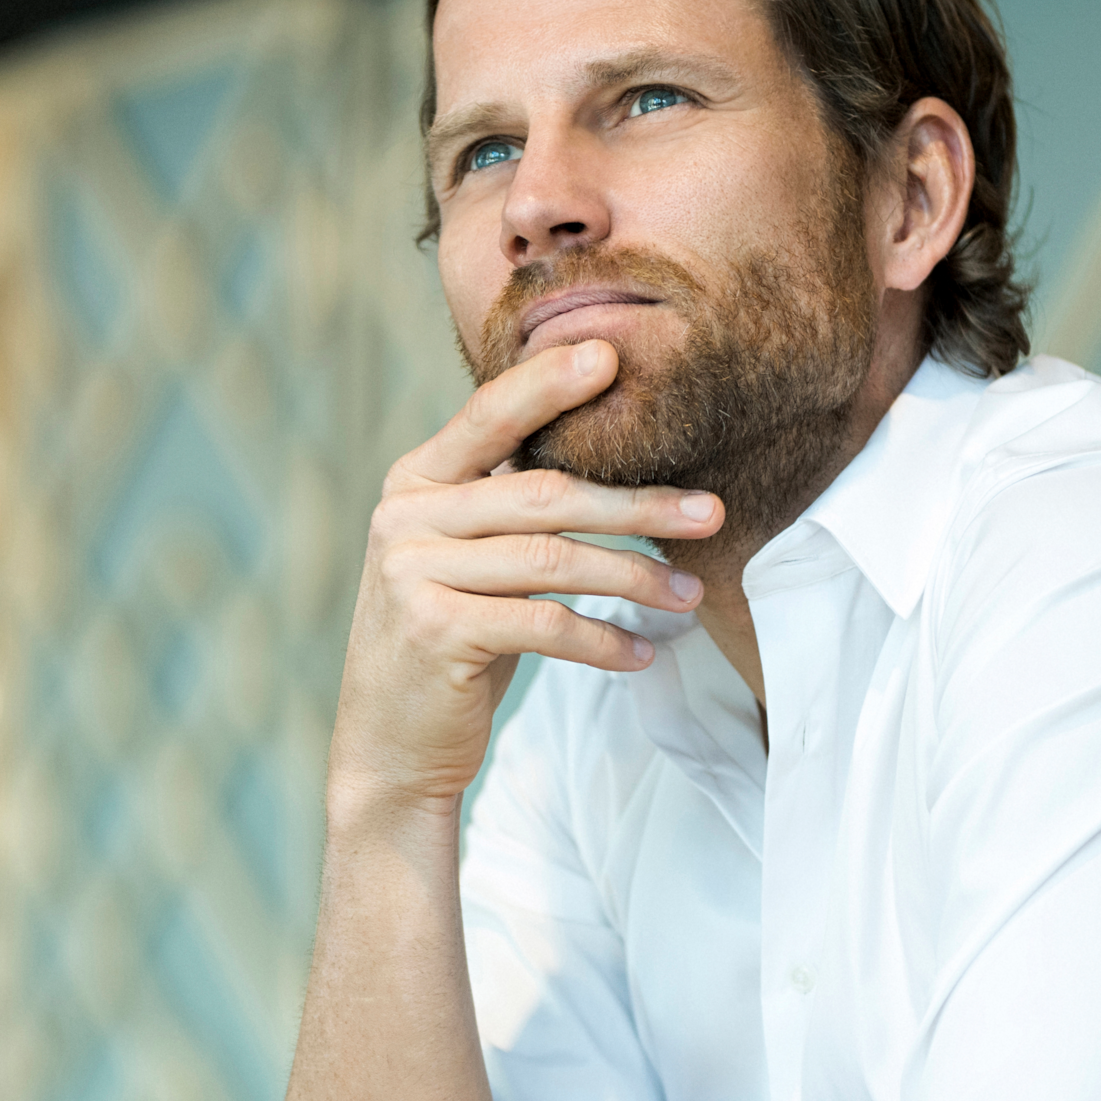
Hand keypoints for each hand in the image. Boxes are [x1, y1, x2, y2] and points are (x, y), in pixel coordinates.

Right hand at [330, 340, 721, 819]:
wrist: (390, 743)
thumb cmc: (452, 639)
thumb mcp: (470, 558)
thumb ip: (510, 504)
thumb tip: (614, 449)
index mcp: (415, 481)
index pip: (490, 415)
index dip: (549, 383)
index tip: (613, 356)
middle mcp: (405, 518)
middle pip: (543, 493)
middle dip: (636, 503)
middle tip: (710, 511)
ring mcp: (413, 574)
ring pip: (552, 559)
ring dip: (634, 576)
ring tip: (691, 596)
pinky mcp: (434, 633)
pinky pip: (544, 625)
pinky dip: (603, 639)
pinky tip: (642, 652)